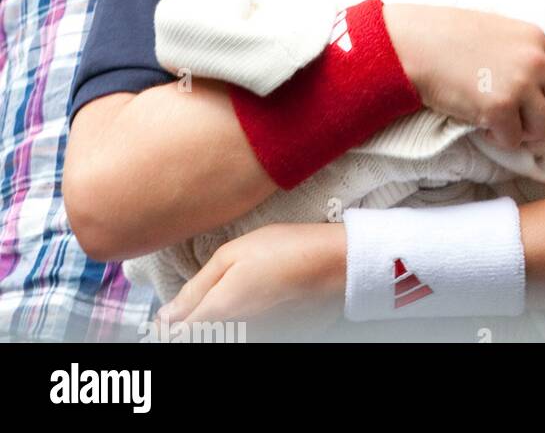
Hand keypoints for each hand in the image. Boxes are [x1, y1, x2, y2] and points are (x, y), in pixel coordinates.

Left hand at [155, 223, 345, 326]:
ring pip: (224, 334)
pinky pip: (248, 331)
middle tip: (218, 290)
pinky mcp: (275, 336)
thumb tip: (166, 316)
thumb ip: (195, 289)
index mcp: (216, 314)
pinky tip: (262, 296)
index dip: (169, 322)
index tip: (175, 309)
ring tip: (244, 289)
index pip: (175, 334)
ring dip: (222, 319)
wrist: (335, 263)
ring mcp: (257, 337)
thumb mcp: (232, 255)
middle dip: (196, 319)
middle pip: (200, 334)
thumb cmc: (285, 250)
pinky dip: (246, 320)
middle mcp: (234, 334)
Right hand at [383, 4, 544, 149]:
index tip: (531, 103)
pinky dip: (500, 140)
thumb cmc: (450, 35)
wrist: (417, 43)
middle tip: (526, 125)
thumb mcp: (501, 29)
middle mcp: (536, 61)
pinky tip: (483, 127)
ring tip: (502, 124)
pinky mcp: (499, 108)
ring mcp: (520, 84)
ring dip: (526, 132)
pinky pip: (514, 140)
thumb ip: (528, 48)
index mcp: (537, 39)